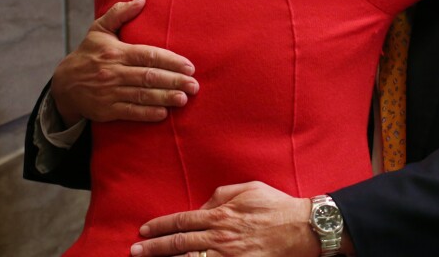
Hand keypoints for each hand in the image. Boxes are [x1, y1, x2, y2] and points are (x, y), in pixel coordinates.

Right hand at [51, 0, 196, 125]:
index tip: (190, 67)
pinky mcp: (105, 110)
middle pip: (148, 76)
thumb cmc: (89, 54)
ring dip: (164, 97)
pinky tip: (163, 113)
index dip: (170, 61)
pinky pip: (129, 112)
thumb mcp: (99, 30)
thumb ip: (120, 13)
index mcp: (115, 52)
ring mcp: (109, 92)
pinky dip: (146, 114)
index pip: (147, 55)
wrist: (63, 85)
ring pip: (141, 95)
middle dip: (174, 81)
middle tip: (194, 85)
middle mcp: (112, 72)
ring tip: (184, 99)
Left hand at [130, 182, 319, 256]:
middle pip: (180, 243)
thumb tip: (202, 206)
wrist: (303, 228)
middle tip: (134, 251)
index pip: (182, 220)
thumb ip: (222, 194)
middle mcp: (221, 236)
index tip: (144, 230)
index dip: (161, 225)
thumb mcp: (249, 188)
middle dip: (154, 248)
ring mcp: (228, 255)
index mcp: (222, 214)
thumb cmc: (277, 206)